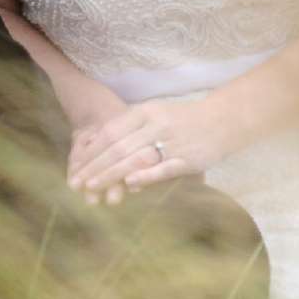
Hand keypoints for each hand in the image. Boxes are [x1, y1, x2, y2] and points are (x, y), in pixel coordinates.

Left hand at [68, 97, 246, 198]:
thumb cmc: (184, 121)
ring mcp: (171, 141)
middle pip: (117, 147)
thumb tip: (103, 151)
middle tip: (76, 183)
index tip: (74, 167)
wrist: (223, 120)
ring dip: (111, 174)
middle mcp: (155, 124)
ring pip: (135, 158)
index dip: (90, 151)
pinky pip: (163, 167)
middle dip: (94, 167)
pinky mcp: (188, 158)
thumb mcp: (155, 117)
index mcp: (145, 112)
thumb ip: (130, 133)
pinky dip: (146, 175)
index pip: (109, 132)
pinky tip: (129, 185)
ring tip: (92, 187)